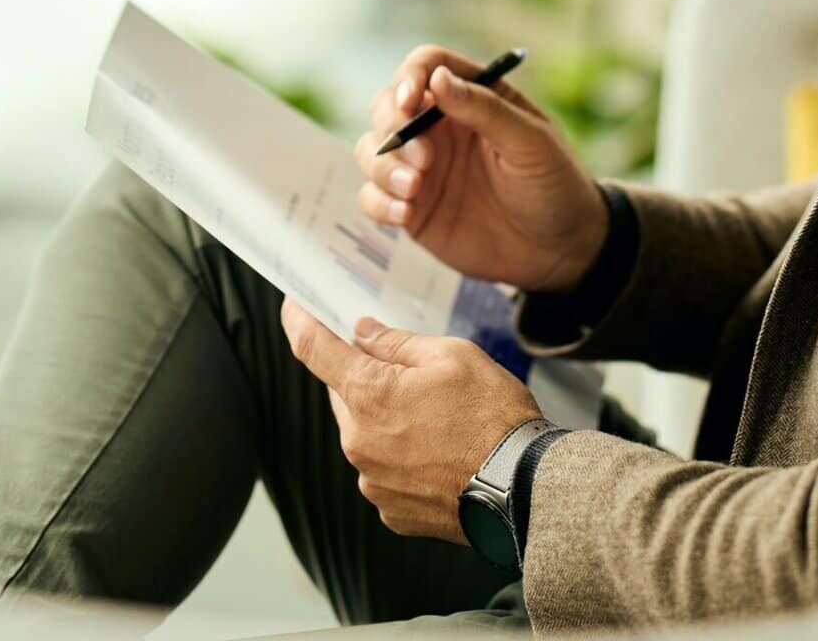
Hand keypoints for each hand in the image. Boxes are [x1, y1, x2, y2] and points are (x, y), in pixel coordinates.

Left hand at [281, 300, 540, 541]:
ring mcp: (373, 481)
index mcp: (368, 395)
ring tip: (437, 417)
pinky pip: (383, 469)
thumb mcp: (452, 354)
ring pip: (364, 432)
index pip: (313, 350)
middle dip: (366, 376)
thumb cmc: (492, 416)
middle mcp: (359, 442)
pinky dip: (400, 454)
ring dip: (386, 418)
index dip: (299, 323)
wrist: (523, 489)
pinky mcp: (391, 511)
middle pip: (344, 393)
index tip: (293, 307)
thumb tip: (363, 332)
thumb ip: (398, 342)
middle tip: (409, 371)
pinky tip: (438, 449)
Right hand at [354, 45, 608, 292]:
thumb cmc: (554, 185)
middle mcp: (439, 126)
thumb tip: (437, 78)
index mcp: (471, 97)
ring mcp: (422, 167)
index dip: (410, 76)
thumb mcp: (530, 142)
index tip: (410, 102)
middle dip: (392, 124)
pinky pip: (372, 196)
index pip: (426, 65)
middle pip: (387, 104)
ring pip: (372, 149)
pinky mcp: (412, 207)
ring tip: (415, 189)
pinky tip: (405, 214)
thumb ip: (485, 109)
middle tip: (423, 158)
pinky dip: (378, 201)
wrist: (561, 251)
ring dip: (383, 166)